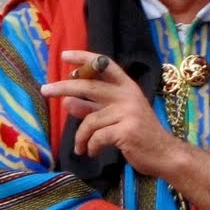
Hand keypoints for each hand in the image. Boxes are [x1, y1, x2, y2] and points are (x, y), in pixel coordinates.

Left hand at [42, 51, 179, 177]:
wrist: (164, 154)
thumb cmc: (140, 135)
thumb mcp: (116, 117)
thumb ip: (93, 108)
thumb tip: (67, 102)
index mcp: (128, 88)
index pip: (106, 66)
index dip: (85, 58)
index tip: (65, 55)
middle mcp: (129, 96)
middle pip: (90, 86)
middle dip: (64, 87)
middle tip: (45, 90)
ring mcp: (129, 112)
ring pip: (89, 121)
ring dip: (81, 137)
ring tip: (81, 147)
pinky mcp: (126, 130)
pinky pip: (96, 137)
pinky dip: (90, 147)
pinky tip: (92, 152)